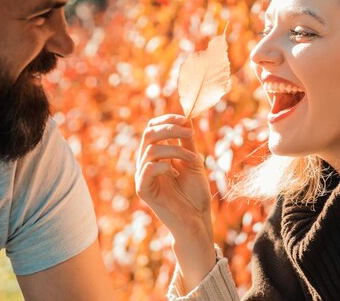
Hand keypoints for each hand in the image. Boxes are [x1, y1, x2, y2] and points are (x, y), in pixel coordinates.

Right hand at [135, 114, 215, 290]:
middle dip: (170, 128)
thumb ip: (186, 141)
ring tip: (193, 159)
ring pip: (151, 149)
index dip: (166, 119)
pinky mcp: (143, 190)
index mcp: (155, 155)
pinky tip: (177, 174)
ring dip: (175, 149)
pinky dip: (165, 166)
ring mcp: (143, 177)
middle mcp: (145, 163)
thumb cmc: (195, 193)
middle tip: (190, 133)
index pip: (151, 128)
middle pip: (148, 134)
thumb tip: (186, 118)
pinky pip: (148, 169)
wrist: (197, 220)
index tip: (185, 119)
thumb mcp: (193, 161)